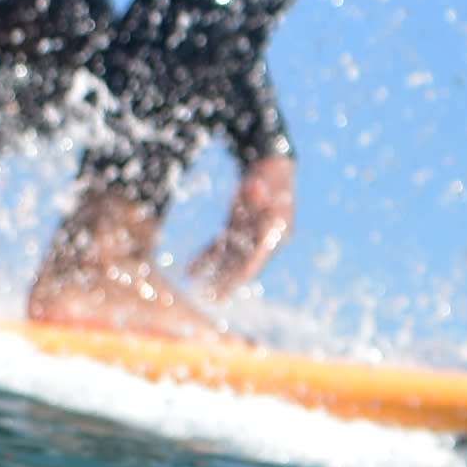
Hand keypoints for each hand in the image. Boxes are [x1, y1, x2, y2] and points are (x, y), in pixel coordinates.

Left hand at [189, 150, 296, 302]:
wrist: (270, 166)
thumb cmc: (269, 174)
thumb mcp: (265, 179)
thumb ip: (258, 187)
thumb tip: (254, 187)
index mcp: (276, 231)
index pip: (260, 254)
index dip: (249, 268)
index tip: (237, 282)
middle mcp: (264, 239)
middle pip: (245, 264)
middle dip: (230, 282)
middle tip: (215, 300)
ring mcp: (249, 237)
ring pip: (231, 261)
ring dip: (217, 275)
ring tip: (202, 293)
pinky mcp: (236, 231)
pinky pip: (219, 248)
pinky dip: (206, 258)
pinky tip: (190, 270)